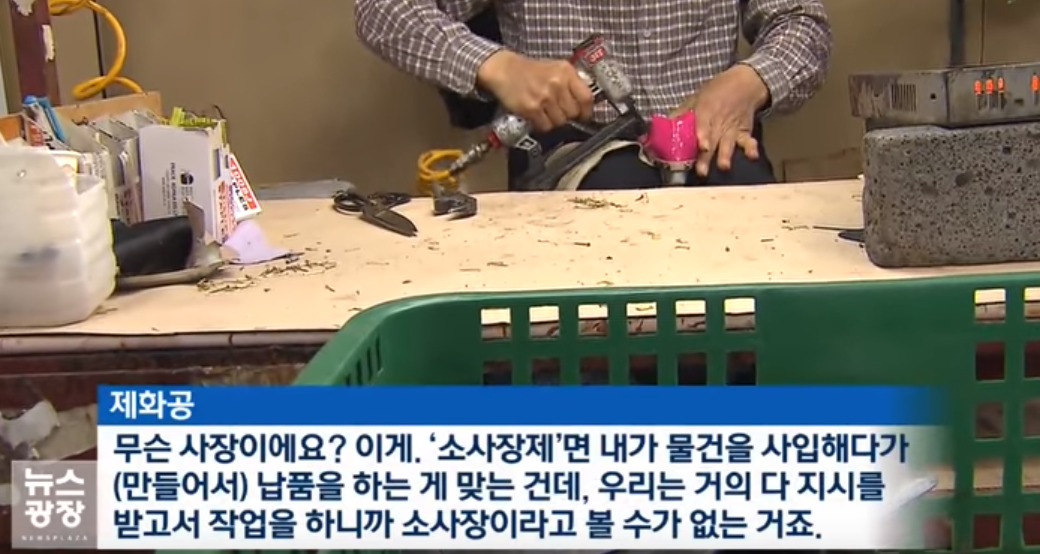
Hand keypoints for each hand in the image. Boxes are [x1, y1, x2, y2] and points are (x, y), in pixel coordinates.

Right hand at [477, 50, 594, 131]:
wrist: (504, 70)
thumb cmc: (530, 71)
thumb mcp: (555, 69)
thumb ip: (571, 83)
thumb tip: (586, 104)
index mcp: (566, 71)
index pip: (586, 97)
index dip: (586, 111)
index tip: (583, 115)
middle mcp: (557, 83)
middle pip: (573, 113)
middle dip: (567, 115)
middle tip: (558, 110)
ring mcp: (544, 97)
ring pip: (560, 122)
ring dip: (553, 121)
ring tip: (545, 111)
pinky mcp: (531, 108)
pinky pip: (545, 126)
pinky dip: (542, 125)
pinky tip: (536, 115)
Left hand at [672, 65, 769, 176]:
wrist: (745, 83)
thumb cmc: (715, 91)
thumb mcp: (695, 98)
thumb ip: (680, 114)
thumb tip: (660, 129)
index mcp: (706, 112)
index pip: (703, 125)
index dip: (701, 136)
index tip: (700, 146)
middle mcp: (719, 123)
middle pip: (711, 141)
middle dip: (706, 157)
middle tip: (701, 172)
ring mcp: (732, 129)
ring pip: (728, 144)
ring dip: (725, 155)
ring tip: (724, 167)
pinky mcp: (744, 133)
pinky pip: (748, 141)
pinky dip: (751, 148)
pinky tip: (753, 156)